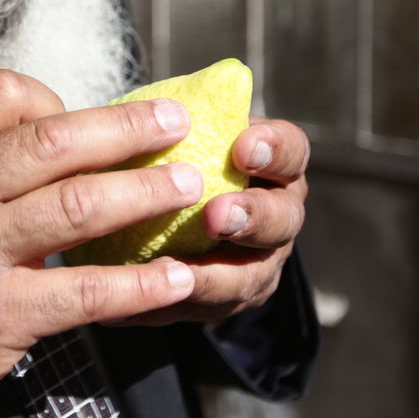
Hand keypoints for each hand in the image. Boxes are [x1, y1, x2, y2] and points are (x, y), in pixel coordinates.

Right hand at [0, 70, 203, 417]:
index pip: (0, 94)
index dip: (55, 97)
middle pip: (54, 142)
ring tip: (188, 187)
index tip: (88, 115)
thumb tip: (38, 132)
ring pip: (78, 206)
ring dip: (145, 193)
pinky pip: (85, 291)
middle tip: (176, 122)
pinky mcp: (3, 314)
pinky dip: (138, 284)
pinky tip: (174, 277)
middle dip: (127, 128)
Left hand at [106, 116, 309, 326]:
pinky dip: (167, 307)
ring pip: (248, 278)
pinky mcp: (225, 304)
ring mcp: (257, 265)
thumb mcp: (182, 130)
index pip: (291, 151)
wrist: (172, 215)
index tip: (242, 145)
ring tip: (173, 273)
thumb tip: (126, 104)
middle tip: (215, 215)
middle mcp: (278, 217)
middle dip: (252, 219)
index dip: (275, 149)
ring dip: (212, 276)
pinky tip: (133, 304)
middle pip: (282, 221)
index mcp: (274, 165)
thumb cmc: (177, 156)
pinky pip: (201, 312)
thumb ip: (170, 114)